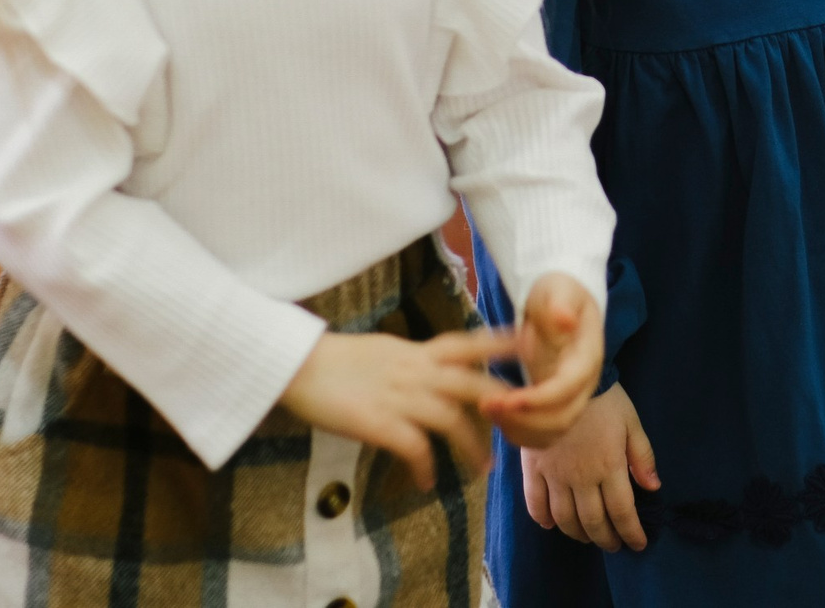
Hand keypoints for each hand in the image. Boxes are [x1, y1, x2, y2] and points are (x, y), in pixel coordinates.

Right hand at [280, 329, 507, 490]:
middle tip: (522, 426)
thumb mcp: (382, 350)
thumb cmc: (333, 360)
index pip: (467, 343)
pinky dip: (426, 467)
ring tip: (481, 469)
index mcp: (415, 352)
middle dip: (501, 405)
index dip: (500, 345)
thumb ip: (411, 361)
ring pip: (452, 419)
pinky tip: (426, 482)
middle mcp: (415, 371)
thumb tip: (430, 367)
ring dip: (471, 446)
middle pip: (472, 384)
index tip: (528, 347)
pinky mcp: (379, 422)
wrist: (296, 366)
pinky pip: (415, 448)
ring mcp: (399, 396)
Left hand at [483, 274, 602, 449]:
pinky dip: (518, 432)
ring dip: (518, 429)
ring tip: (485, 410)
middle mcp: (583, 385)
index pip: (569, 388)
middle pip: (562, 418)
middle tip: (486, 405)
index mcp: (588, 357)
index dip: (540, 399)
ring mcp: (570, 399)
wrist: (559, 303)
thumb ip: (561, 303)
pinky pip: (540, 434)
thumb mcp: (558, 288)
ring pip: (551, 432)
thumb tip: (565, 320)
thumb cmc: (557, 292)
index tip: (507, 399)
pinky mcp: (554, 407)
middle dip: (524, 419)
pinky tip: (494, 415)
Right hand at [522, 382, 660, 550]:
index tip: (638, 544)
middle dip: (606, 539)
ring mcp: (554, 474)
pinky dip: (543, 518)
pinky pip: (535, 502)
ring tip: (588, 537)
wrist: (562, 375)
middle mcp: (581, 476)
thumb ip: (642, 455)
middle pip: (593, 521)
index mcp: (609, 465)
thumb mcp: (631, 421)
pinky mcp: (532, 467)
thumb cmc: (603, 398)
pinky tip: (552, 524)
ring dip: (578, 534)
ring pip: (565, 518)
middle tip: (614, 545)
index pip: (622, 511)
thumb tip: (654, 487)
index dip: (631, 532)